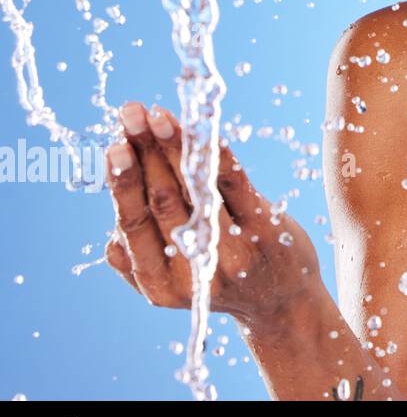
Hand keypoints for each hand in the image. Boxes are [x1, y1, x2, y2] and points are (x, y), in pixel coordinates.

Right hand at [104, 101, 322, 328]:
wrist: (284, 303)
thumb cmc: (218, 279)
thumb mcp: (172, 282)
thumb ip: (140, 255)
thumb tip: (111, 216)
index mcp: (159, 286)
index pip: (133, 224)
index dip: (122, 181)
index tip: (113, 143)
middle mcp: (195, 272)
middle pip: (161, 200)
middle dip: (143, 151)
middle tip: (131, 113)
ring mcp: (233, 252)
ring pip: (194, 189)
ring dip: (174, 146)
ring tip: (159, 115)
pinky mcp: (266, 231)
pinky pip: (236, 185)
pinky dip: (217, 156)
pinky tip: (204, 132)